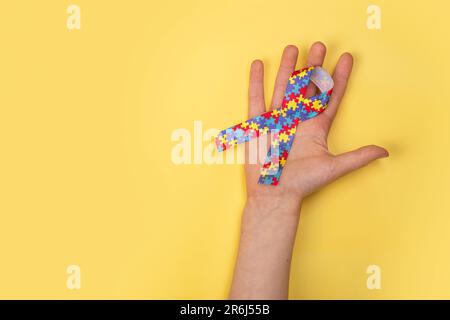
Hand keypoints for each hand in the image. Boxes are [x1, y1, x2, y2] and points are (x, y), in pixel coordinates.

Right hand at [245, 43, 387, 205]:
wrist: (275, 195)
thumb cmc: (302, 183)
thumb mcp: (333, 168)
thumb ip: (357, 157)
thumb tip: (385, 152)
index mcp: (316, 127)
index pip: (330, 97)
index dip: (339, 78)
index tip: (346, 59)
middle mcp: (298, 120)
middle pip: (307, 87)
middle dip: (314, 67)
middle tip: (320, 46)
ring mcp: (278, 120)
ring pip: (283, 88)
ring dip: (288, 68)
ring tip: (292, 49)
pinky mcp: (259, 125)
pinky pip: (257, 99)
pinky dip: (257, 82)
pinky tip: (259, 65)